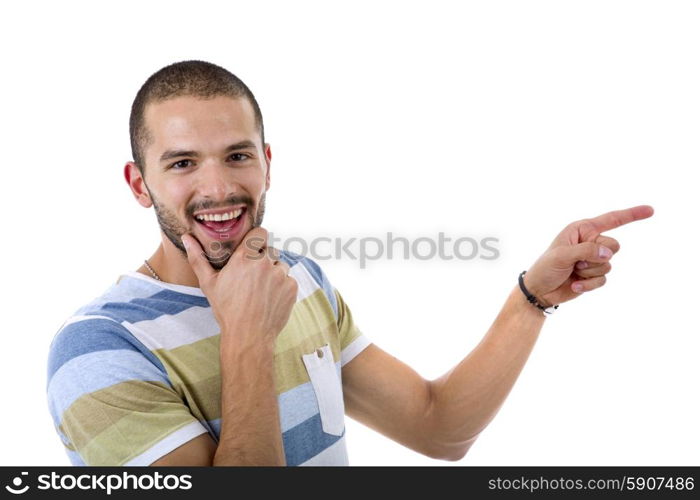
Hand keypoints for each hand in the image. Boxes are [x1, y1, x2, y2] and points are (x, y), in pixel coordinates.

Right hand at [181, 227, 298, 346]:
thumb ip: (198, 257)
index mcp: (245, 257)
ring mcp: (281, 274)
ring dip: (273, 272)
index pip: (260, 232)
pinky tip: (270, 298)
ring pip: (280, 264)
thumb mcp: (208, 283)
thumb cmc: (226, 310)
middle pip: (270, 249)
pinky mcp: (292, 286)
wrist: (248, 336)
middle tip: (253, 275)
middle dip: (263, 258)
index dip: (256, 239)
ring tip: (260, 289)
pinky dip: (282, 286)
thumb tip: (186, 237)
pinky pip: (289, 278)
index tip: (252, 248)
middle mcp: (265, 262)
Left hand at [524, 205, 653, 306]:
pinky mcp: (594, 275)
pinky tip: (574, 284)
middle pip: (614, 246)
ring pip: (609, 264)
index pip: (611, 220)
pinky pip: (603, 279)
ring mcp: (593, 259)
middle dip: (595, 256)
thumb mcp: (561, 255)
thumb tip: (609, 253)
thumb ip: (586, 250)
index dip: (631, 214)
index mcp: (582, 229)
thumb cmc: (545, 268)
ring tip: (572, 271)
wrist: (539, 290)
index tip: (650, 210)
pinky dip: (588, 284)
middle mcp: (590, 242)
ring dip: (589, 272)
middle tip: (575, 262)